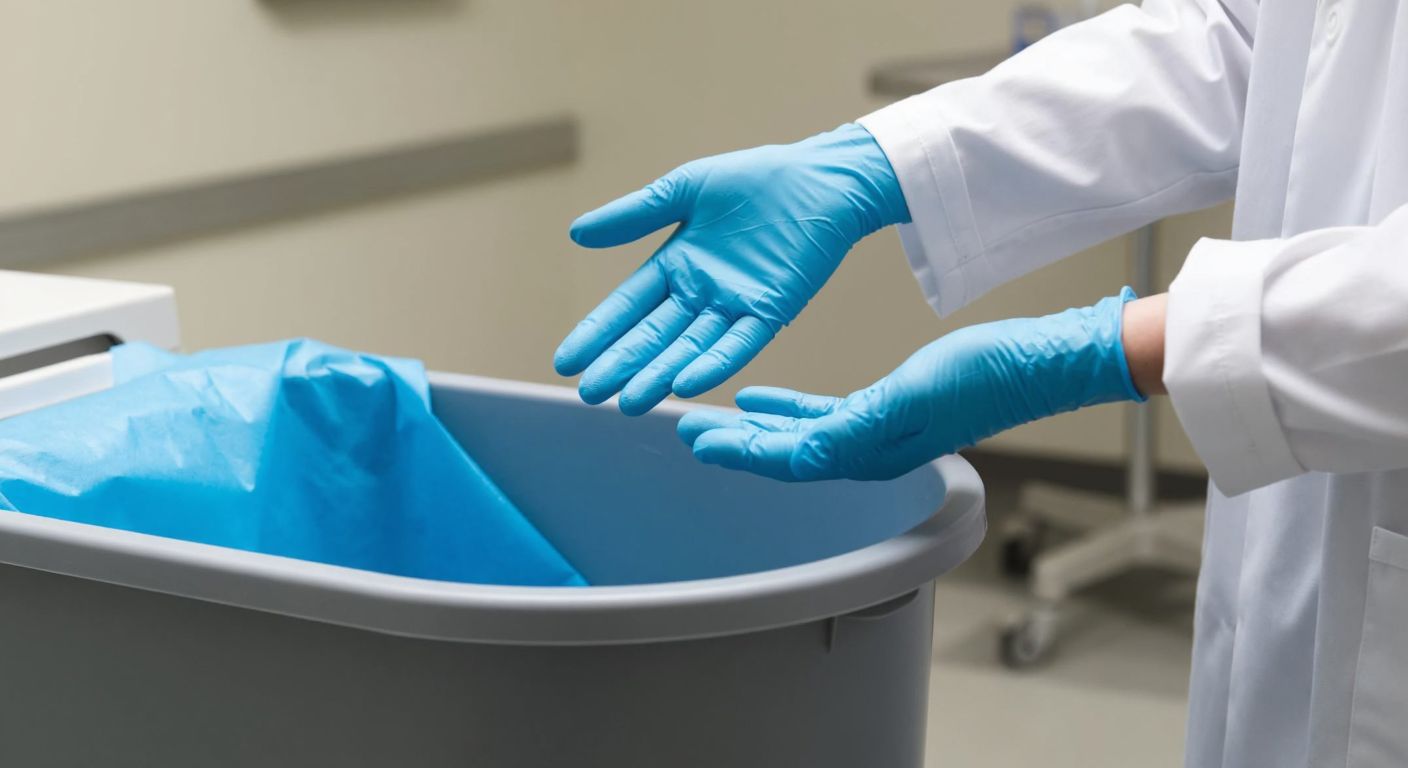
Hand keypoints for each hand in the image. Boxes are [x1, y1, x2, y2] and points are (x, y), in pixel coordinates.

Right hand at [554, 123, 909, 414]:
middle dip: (621, 365)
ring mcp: (733, 307)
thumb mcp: (684, 190)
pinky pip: (737, 344)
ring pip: (688, 349)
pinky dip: (712, 365)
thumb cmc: (755, 179)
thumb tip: (575, 233)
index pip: (626, 306)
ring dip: (659, 376)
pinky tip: (685, 385)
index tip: (564, 363)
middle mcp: (699, 294)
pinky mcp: (770, 311)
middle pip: (652, 336)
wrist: (820, 177)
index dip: (596, 334)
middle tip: (590, 395)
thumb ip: (634, 215)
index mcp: (675, 265)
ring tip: (628, 403)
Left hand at [677, 290, 1144, 480]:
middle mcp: (866, 450)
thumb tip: (804, 454)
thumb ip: (855, 428)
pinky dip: (788, 408)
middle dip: (734, 442)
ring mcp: (876, 432)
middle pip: (784, 451)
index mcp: (868, 452)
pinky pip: (822, 414)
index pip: (789, 459)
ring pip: (798, 435)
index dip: (740, 452)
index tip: (696, 441)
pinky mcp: (887, 409)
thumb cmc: (982, 376)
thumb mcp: (910, 396)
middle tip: (687, 429)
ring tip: (713, 417)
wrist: (1036, 362)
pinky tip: (762, 397)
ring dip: (755, 427)